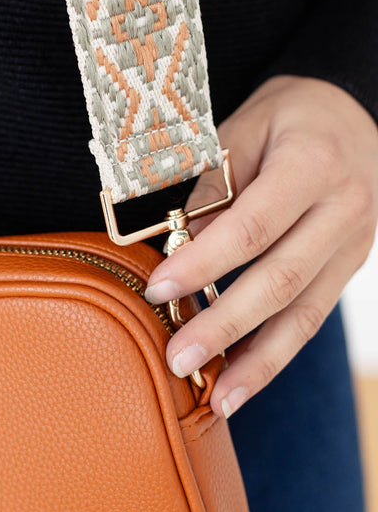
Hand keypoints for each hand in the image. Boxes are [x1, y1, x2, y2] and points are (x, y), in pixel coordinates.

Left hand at [143, 74, 377, 418]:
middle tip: (178, 357)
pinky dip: (277, 351)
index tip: (158, 287)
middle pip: (280, 279)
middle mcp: (343, 210)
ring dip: (257, 361)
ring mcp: (353, 245)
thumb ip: (213, 186)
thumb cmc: (284, 118)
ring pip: (305, 313)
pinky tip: (245, 379)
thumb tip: (176, 243)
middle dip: (225, 326)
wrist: (349, 113)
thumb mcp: (242, 131)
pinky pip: (312, 315)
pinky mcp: (349, 267)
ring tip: (217, 398)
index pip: (252, 226)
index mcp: (312, 165)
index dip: (204, 263)